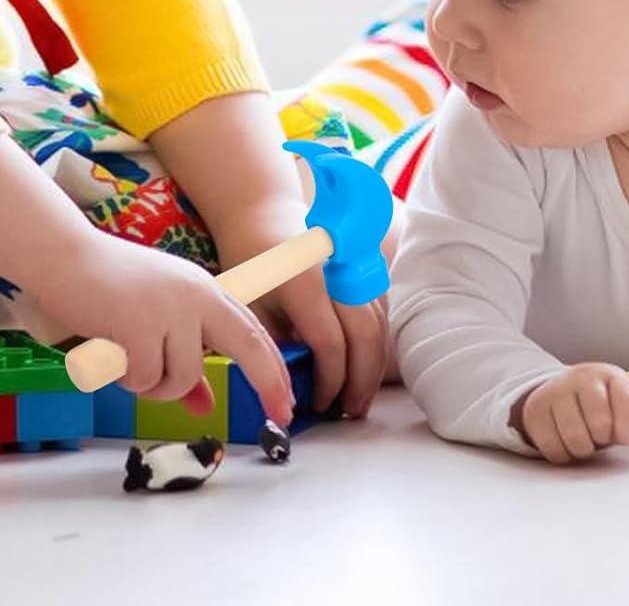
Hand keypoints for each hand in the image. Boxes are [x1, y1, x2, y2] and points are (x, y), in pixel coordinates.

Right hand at [33, 230, 294, 425]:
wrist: (66, 258)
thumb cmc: (108, 290)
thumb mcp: (156, 318)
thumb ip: (182, 360)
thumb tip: (204, 405)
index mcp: (204, 290)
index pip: (251, 331)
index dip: (273, 369)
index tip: (287, 403)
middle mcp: (196, 295)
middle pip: (247, 345)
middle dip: (267, 383)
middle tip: (282, 418)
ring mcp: (170, 308)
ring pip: (182, 378)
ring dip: (153, 384)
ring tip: (127, 357)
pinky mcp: (140, 324)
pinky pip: (145, 380)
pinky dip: (126, 379)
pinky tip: (110, 351)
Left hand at [254, 264, 388, 417]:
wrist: (261, 216)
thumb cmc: (248, 261)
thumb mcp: (249, 307)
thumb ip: (273, 347)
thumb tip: (292, 391)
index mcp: (304, 283)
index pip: (331, 344)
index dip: (330, 382)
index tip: (318, 405)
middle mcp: (337, 273)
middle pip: (366, 336)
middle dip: (362, 381)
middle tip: (351, 411)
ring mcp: (354, 267)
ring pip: (379, 324)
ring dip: (374, 364)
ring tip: (360, 397)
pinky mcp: (362, 268)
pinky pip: (379, 310)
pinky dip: (376, 342)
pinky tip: (364, 366)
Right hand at [512, 363, 628, 464]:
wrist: (558, 395)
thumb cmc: (601, 407)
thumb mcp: (626, 408)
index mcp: (610, 376)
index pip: (628, 402)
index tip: (625, 436)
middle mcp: (581, 378)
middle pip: (600, 423)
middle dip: (603, 438)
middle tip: (599, 434)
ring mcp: (555, 392)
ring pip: (576, 438)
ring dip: (583, 449)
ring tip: (583, 438)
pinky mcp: (535, 410)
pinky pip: (554, 448)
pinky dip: (563, 454)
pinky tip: (565, 440)